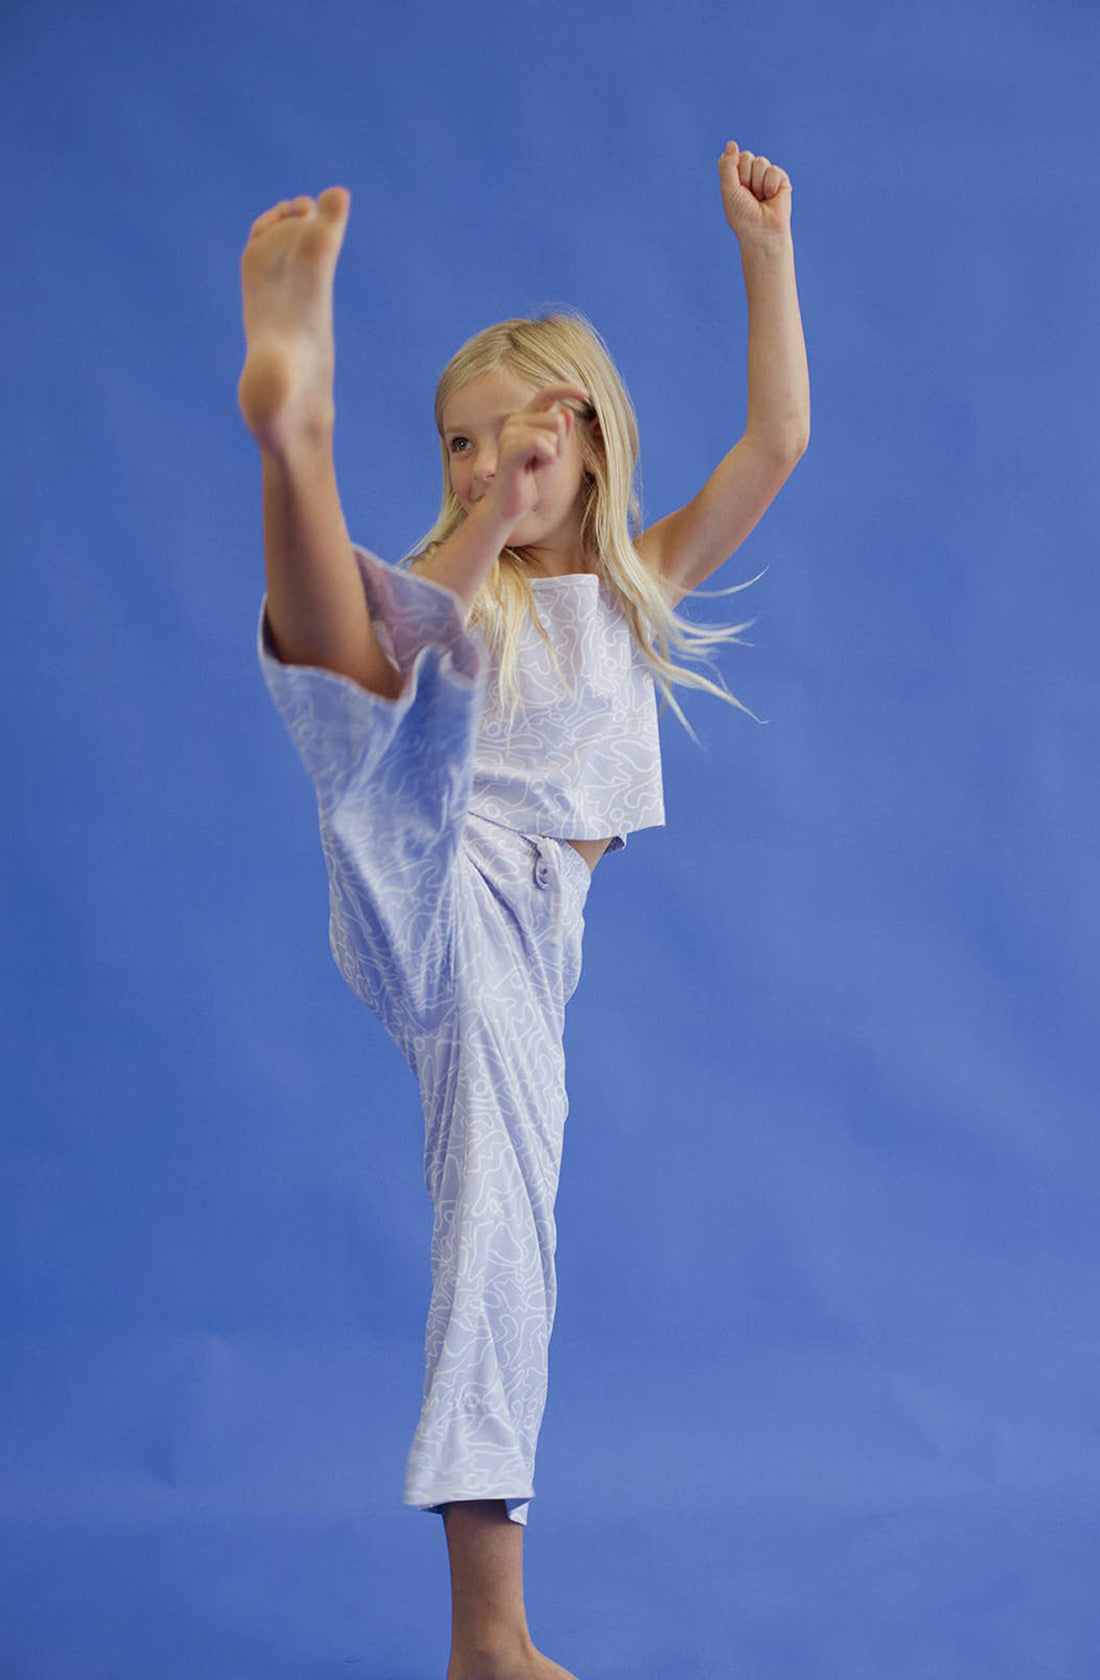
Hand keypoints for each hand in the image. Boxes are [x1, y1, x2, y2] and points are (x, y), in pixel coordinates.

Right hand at [484, 383, 591, 529]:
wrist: (512, 505)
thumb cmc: (532, 481)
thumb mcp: (555, 454)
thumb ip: (562, 434)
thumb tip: (566, 411)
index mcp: (526, 419)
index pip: (547, 394)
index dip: (566, 389)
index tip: (585, 393)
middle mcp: (515, 420)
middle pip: (557, 419)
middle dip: (559, 445)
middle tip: (543, 463)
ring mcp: (510, 432)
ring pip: (552, 431)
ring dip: (552, 454)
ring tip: (536, 468)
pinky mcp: (509, 447)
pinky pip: (541, 442)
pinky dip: (546, 458)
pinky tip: (533, 470)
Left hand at [717, 140, 792, 244]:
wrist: (762, 232)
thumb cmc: (743, 216)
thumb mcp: (729, 190)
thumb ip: (727, 165)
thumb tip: (731, 142)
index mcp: (736, 175)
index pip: (732, 157)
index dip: (733, 174)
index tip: (736, 191)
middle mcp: (750, 173)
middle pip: (746, 156)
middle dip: (745, 177)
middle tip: (749, 196)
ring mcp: (766, 175)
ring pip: (760, 162)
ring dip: (758, 184)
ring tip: (760, 198)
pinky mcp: (781, 178)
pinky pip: (773, 170)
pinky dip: (770, 186)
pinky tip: (771, 197)